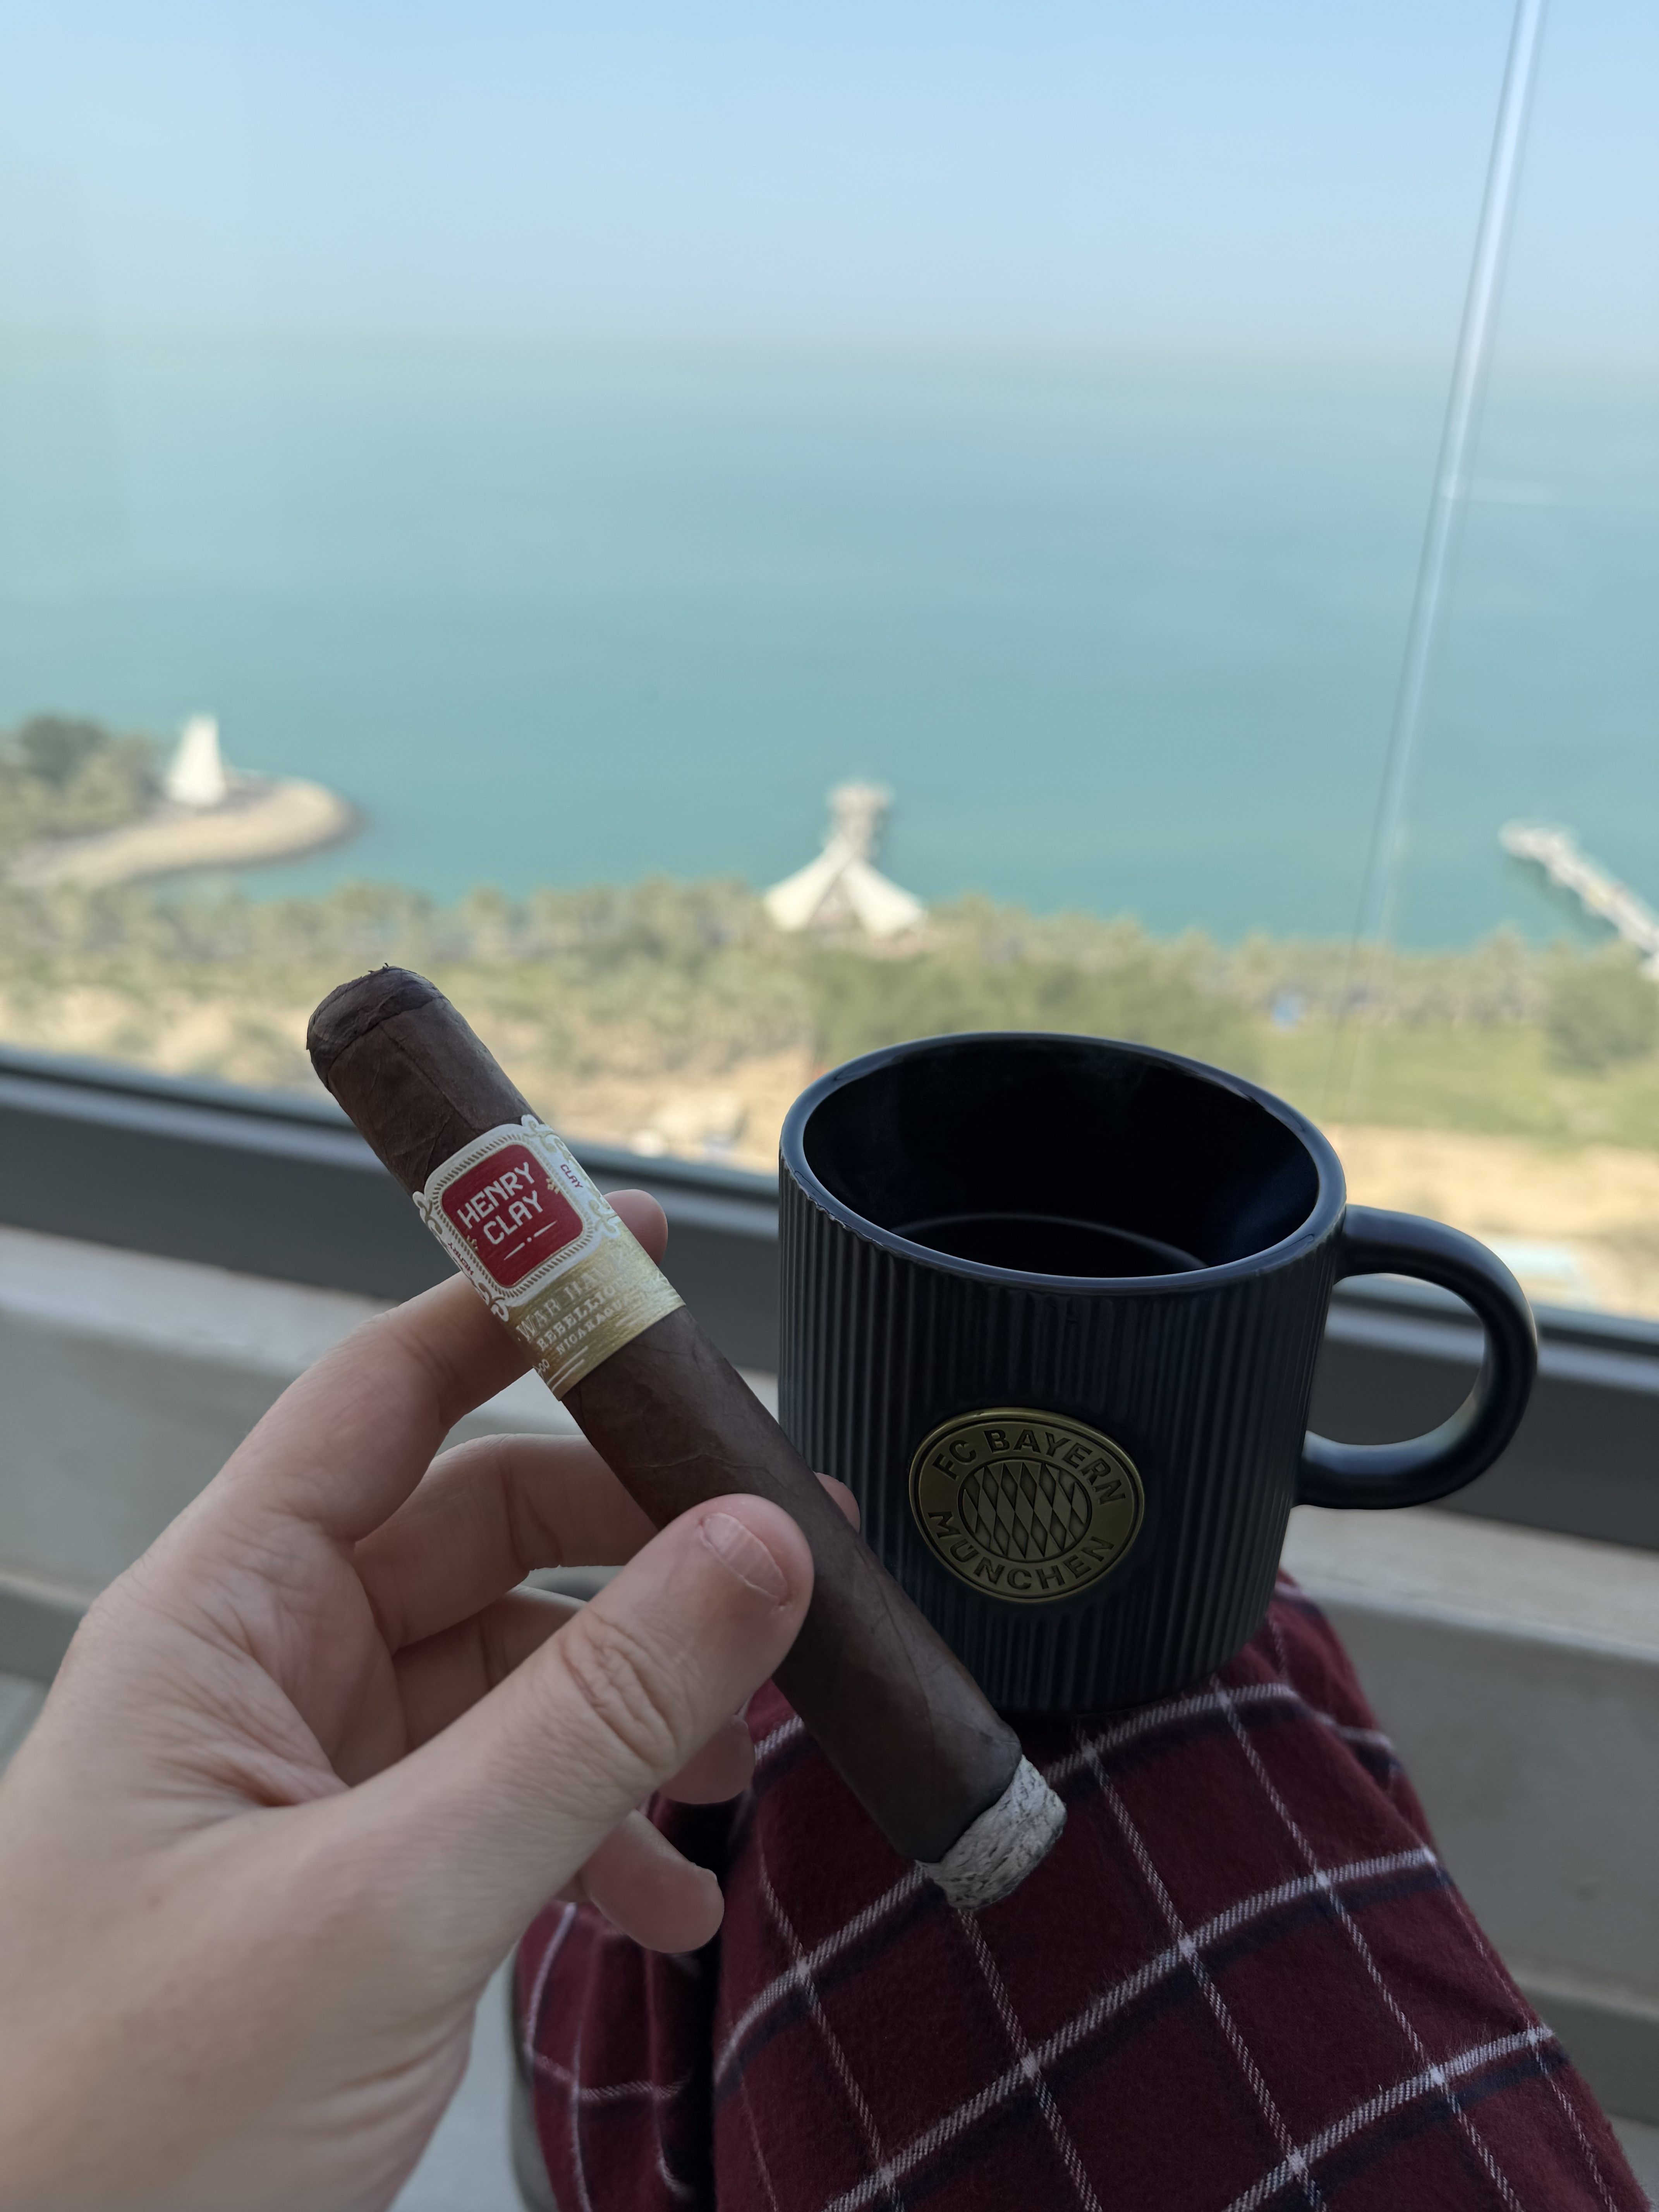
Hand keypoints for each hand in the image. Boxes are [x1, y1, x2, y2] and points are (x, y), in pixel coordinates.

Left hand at [0, 1193, 813, 2211]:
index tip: (637, 1245)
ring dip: (640, 1704)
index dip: (512, 1299)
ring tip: (749, 1765)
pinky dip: (601, 1834)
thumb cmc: (118, 2125)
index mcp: (225, 1617)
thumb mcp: (391, 1903)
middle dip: (639, 1542)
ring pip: (512, 1672)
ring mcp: (311, 1782)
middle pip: (484, 1530)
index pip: (387, 1391)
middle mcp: (267, 1673)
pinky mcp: (351, 1883)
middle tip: (790, 1558)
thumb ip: (589, 1720)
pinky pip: (503, 1801)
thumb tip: (756, 1548)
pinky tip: (668, 1899)